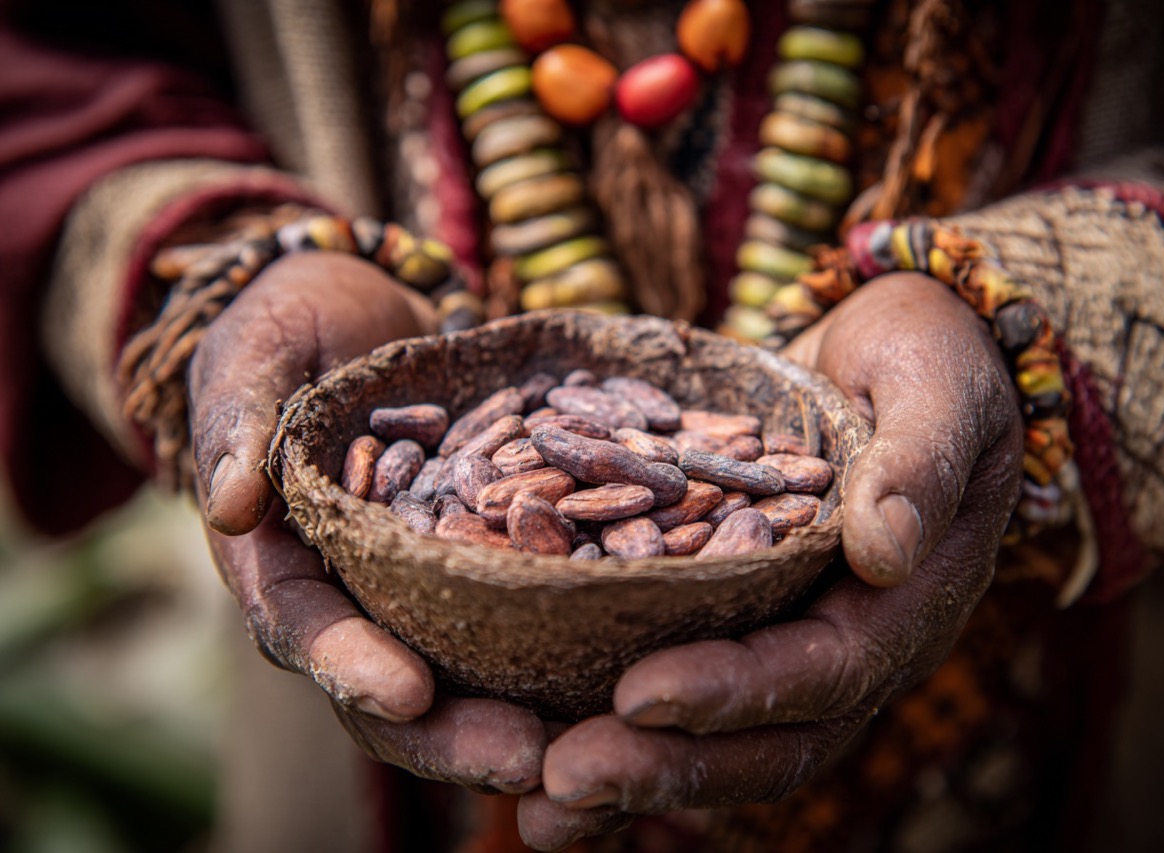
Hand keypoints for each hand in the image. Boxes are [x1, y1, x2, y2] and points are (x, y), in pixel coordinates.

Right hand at [189, 252, 544, 791]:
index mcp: (278, 556)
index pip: (301, 625)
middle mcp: (348, 587)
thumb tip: (230, 505)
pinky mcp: (476, 555)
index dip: (349, 665)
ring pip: (456, 668)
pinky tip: (618, 665)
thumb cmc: (291, 321)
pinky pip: (511, 608)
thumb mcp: (254, 351)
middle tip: (525, 756)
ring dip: (510, 711)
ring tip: (580, 738)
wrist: (364, 307)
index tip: (409, 693)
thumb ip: (237, 419)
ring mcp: (416, 579)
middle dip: (448, 730)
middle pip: (386, 681)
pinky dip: (553, 643)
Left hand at [518, 273, 1023, 848]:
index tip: (636, 696)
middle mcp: (849, 643)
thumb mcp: (936, 386)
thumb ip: (920, 461)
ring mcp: (792, 641)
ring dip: (632, 776)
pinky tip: (538, 748)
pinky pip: (685, 691)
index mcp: (906, 602)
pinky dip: (618, 729)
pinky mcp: (740, 622)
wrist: (892, 352)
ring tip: (539, 806)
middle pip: (766, 740)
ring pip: (721, 741)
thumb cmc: (926, 356)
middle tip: (561, 782)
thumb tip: (884, 549)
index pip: (825, 670)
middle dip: (665, 765)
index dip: (735, 691)